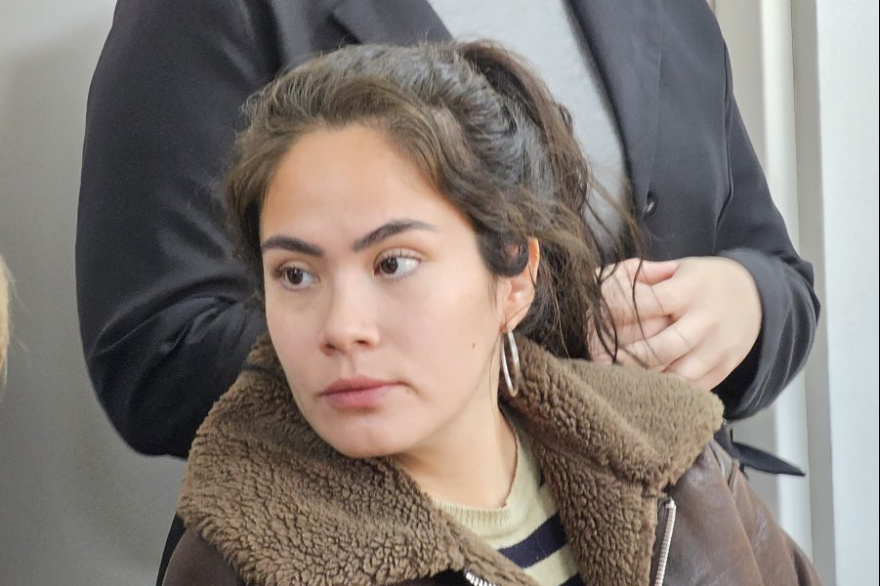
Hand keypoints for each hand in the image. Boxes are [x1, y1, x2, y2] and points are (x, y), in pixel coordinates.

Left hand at [590, 257, 761, 390]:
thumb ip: (643, 275)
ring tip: (611, 375)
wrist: (756, 296)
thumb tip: (601, 281)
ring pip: (674, 374)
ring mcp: (717, 349)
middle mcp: (706, 321)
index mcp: (691, 289)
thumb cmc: (704, 281)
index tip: (593, 315)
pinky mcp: (723, 370)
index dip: (617, 310)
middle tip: (595, 355)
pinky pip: (689, 388)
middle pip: (659, 346)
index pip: (648, 302)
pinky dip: (663, 391)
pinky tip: (640, 387)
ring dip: (640, 377)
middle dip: (623, 353)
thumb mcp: (679, 267)